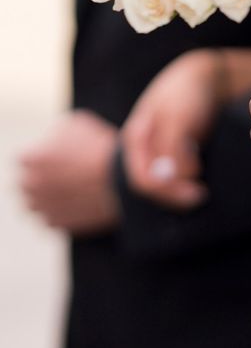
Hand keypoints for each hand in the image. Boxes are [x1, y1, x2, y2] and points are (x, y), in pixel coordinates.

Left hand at [19, 111, 118, 234]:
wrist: (124, 180)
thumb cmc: (103, 149)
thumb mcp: (78, 123)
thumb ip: (57, 133)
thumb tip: (56, 140)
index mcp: (30, 159)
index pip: (27, 158)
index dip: (47, 156)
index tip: (64, 156)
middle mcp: (30, 185)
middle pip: (29, 182)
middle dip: (44, 178)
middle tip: (69, 174)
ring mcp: (43, 207)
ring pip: (38, 203)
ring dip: (50, 197)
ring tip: (73, 191)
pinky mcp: (58, 223)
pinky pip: (53, 218)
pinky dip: (63, 212)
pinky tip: (80, 203)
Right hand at [122, 47, 250, 208]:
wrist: (205, 76)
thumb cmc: (187, 91)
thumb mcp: (178, 116)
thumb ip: (173, 146)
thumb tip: (177, 177)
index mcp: (137, 138)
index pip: (142, 178)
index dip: (166, 191)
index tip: (194, 192)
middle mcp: (144, 148)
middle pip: (152, 184)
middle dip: (174, 194)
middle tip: (201, 195)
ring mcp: (158, 150)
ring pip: (164, 182)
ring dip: (180, 190)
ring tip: (202, 189)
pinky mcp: (174, 152)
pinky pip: (175, 174)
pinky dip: (186, 180)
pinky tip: (201, 176)